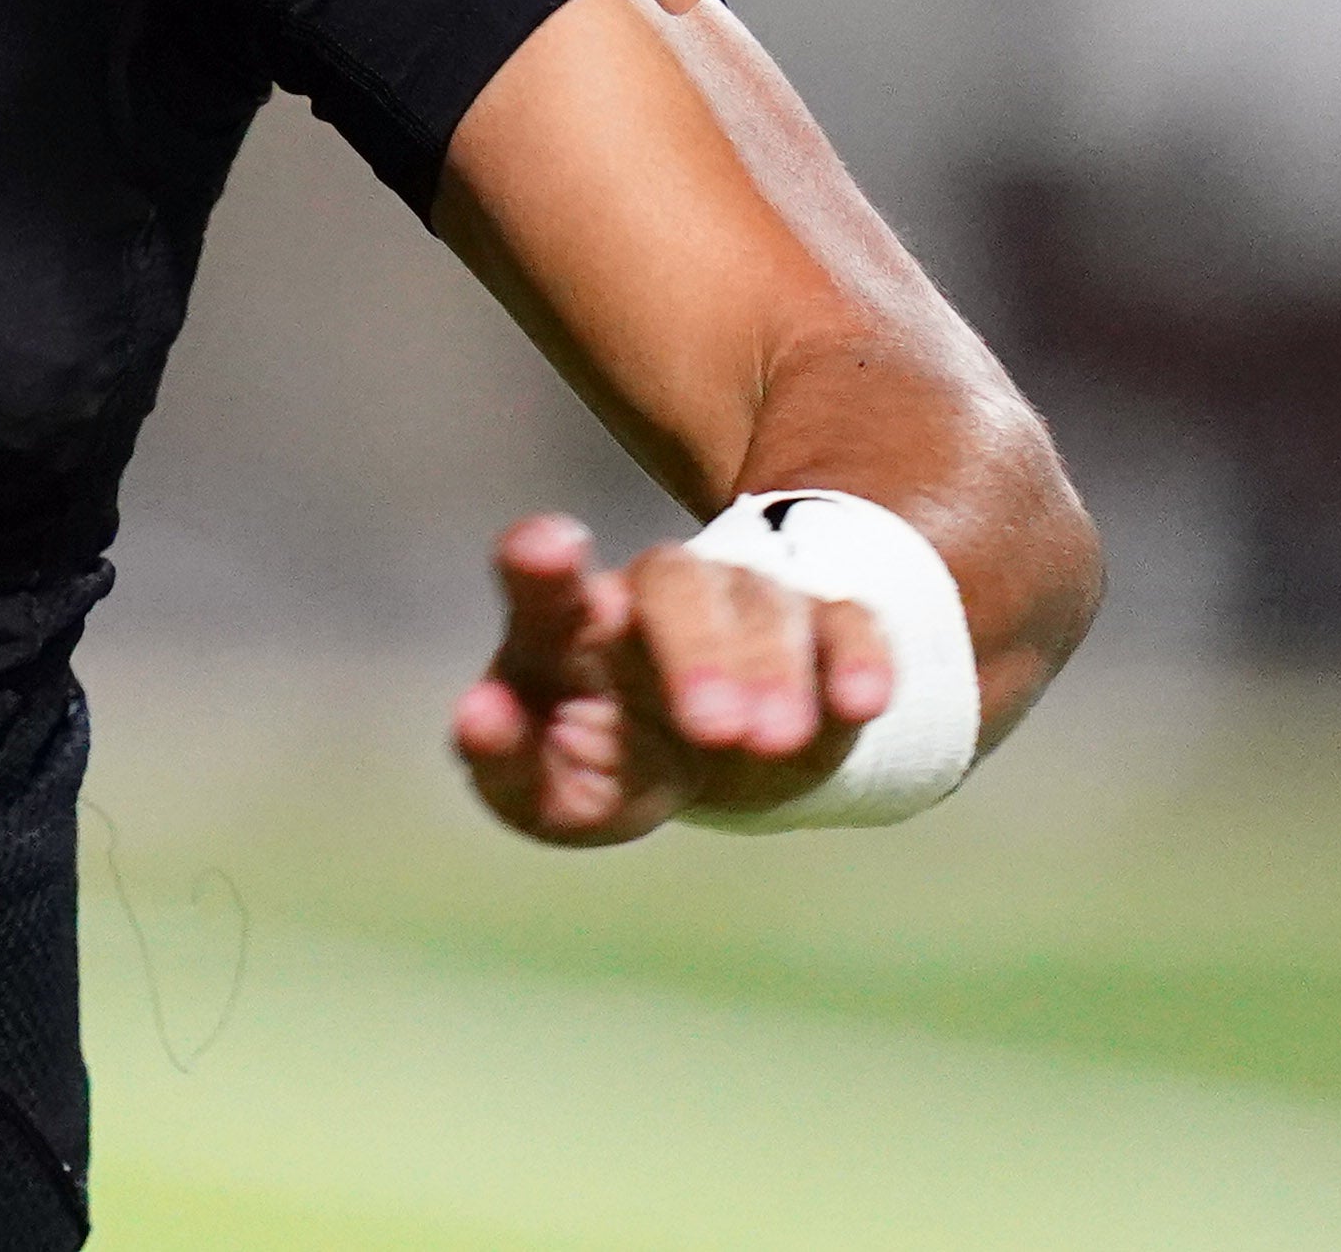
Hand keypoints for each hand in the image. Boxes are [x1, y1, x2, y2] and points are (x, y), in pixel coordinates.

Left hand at [449, 509, 896, 846]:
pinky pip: (845, 622)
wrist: (726, 760)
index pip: (545, 584)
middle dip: (695, 649)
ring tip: (772, 741)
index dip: (540, 563)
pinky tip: (861, 702)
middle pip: (673, 583)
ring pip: (761, 603)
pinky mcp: (824, 634)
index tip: (549, 550)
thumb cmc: (613, 764)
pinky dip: (855, 657)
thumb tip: (479, 717)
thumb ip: (503, 762)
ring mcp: (743, 606)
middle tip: (713, 729)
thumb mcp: (552, 790)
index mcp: (571, 627)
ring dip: (770, 669)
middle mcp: (656, 598)